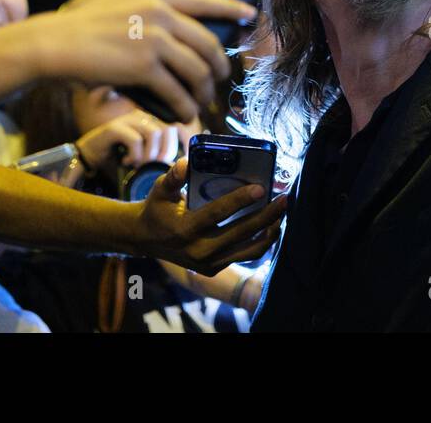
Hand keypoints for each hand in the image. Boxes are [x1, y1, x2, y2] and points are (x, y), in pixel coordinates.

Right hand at [41, 0, 255, 121]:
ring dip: (203, 91)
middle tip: (220, 78)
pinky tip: (183, 114)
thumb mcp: (121, 3)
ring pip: (198, 70)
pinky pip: (177, 91)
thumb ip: (150, 10)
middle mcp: (160, 12)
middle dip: (220, 66)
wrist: (53, 43)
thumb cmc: (82, 27)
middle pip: (208, 43)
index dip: (233, 9)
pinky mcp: (143, 66)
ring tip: (201, 102)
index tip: (251, 16)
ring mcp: (153, 39)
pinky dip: (184, 107)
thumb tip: (179, 31)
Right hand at [75, 109, 191, 171]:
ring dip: (150, 155)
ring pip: (153, 133)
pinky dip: (135, 155)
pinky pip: (135, 140)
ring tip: (140, 164)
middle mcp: (143, 116)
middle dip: (167, 151)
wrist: (89, 158)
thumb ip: (161, 155)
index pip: (178, 125)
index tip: (186, 160)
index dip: (185, 141)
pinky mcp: (115, 127)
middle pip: (169, 129)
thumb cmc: (119, 158)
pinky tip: (128, 162)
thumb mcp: (145, 156)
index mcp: (152, 121)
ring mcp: (128, 120)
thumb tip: (182, 165)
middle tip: (158, 165)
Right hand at [131, 158, 286, 275]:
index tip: (261, 188)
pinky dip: (261, 243)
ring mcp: (208, 263)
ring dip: (269, 232)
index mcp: (185, 229)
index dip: (240, 200)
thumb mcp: (160, 189)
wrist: (146, 240)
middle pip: (241, 233)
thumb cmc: (157, 208)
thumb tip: (188, 161)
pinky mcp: (214, 269)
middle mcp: (198, 250)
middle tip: (284, 199)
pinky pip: (244, 256)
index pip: (218, 214)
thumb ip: (173, 176)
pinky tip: (271, 226)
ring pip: (249, 250)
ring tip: (281, 213)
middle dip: (267, 216)